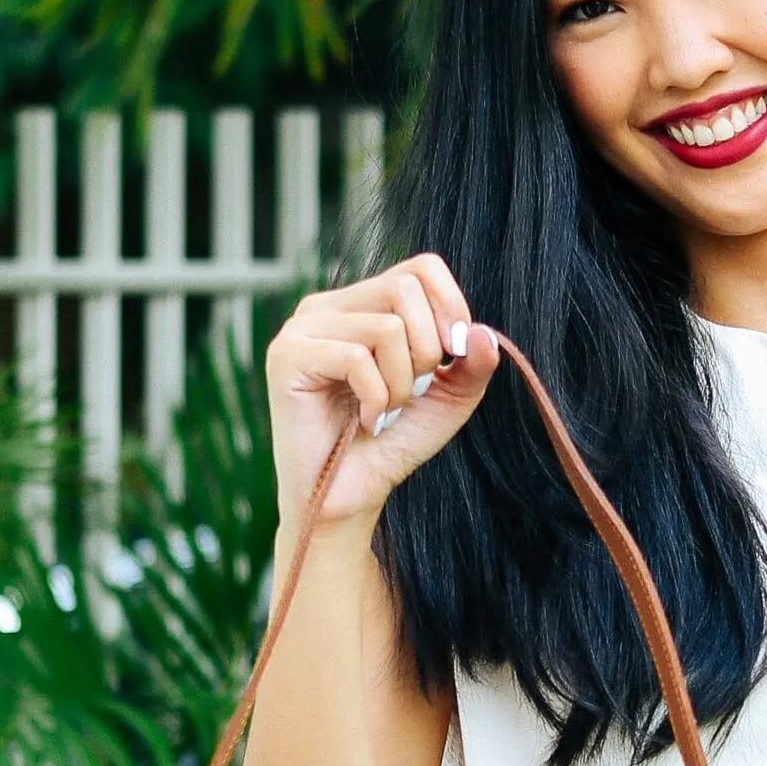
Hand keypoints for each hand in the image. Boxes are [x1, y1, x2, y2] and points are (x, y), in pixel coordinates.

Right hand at [264, 256, 499, 534]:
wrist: (349, 497)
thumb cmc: (392, 443)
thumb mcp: (447, 399)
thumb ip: (472, 364)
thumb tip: (480, 332)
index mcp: (362, 304)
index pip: (420, 268)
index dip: (450, 306)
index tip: (451, 357)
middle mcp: (328, 306)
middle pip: (404, 289)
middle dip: (425, 351)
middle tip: (407, 393)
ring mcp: (302, 328)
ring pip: (385, 328)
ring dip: (400, 384)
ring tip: (382, 411)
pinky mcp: (286, 356)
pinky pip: (356, 358)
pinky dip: (375, 398)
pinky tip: (365, 421)